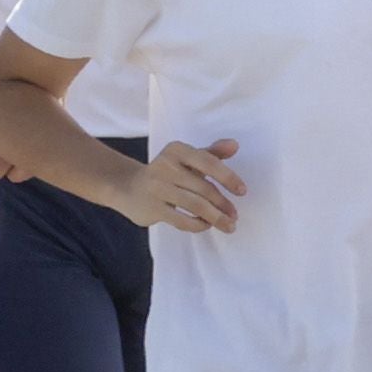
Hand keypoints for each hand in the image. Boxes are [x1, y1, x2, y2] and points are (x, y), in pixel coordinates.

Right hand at [128, 136, 245, 233]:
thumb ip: (212, 153)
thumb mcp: (187, 158)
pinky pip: (181, 219)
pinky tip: (206, 225)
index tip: (242, 191)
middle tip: (235, 216)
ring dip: (215, 217)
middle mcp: (165, 165)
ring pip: (195, 205)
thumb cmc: (167, 172)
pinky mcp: (152, 207)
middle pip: (203, 187)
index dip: (228, 177)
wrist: (129, 187)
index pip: (208, 162)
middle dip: (223, 204)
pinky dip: (197, 225)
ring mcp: (157, 187)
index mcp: (177, 150)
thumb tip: (235, 145)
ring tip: (228, 225)